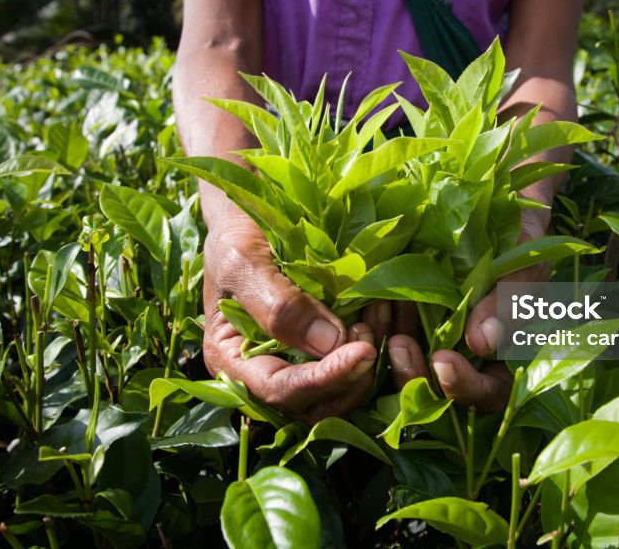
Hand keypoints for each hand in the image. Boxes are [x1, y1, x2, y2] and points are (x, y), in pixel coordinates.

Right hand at [202, 210, 384, 422]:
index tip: (362, 350)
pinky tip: (386, 311)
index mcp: (232, 361)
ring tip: (382, 314)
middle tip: (372, 333)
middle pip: (314, 404)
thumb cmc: (236, 235)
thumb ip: (279, 305)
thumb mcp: (245, 262)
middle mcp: (262, 373)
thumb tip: (328, 344)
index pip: (281, 391)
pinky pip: (352, 366)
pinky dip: (376, 345)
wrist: (249, 214)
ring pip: (339, 391)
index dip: (324, 379)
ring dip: (369, 364)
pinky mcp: (321, 348)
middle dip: (351, 377)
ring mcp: (294, 363)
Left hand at [386, 215, 550, 411]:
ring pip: (411, 367)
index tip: (443, 361)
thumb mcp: (522, 271)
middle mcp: (468, 361)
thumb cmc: (522, 245)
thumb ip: (509, 307)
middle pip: (440, 392)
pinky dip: (382, 325)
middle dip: (416, 376)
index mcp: (504, 361)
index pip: (486, 393)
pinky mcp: (411, 322)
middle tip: (400, 347)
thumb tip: (481, 343)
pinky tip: (375, 305)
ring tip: (382, 321)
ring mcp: (437, 343)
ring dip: (393, 353)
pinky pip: (393, 333)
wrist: (497, 213)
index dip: (464, 387)